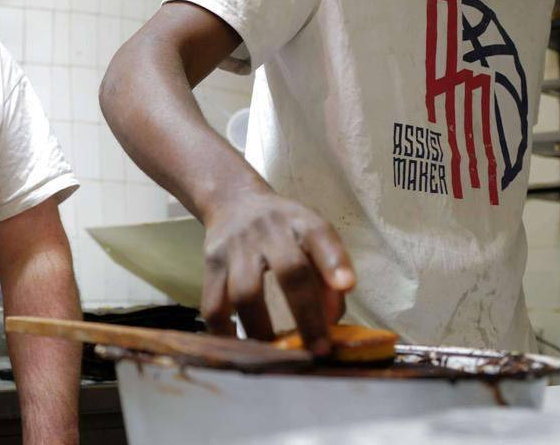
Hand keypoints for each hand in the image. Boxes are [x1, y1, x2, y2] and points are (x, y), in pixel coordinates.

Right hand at [201, 187, 354, 355]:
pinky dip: (225, 332)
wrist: (234, 202)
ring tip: (277, 358)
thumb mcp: (311, 235)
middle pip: (288, 271)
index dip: (334, 262)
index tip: (347, 286)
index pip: (320, 235)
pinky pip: (213, 304)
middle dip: (306, 315)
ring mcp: (236, 247)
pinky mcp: (212, 263)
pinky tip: (238, 350)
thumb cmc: (284, 229)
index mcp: (301, 222)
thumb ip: (328, 272)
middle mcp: (269, 230)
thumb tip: (332, 322)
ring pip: (245, 292)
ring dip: (263, 330)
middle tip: (318, 350)